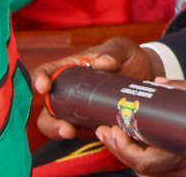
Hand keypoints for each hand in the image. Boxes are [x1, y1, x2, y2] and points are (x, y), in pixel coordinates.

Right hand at [31, 37, 163, 141]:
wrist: (147, 76)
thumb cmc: (129, 58)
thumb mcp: (122, 49)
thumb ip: (113, 53)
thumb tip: (102, 62)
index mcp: (70, 68)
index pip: (46, 72)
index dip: (38, 79)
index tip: (44, 87)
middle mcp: (68, 91)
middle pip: (47, 107)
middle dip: (49, 120)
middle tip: (64, 126)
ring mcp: (77, 110)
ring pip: (57, 124)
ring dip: (59, 131)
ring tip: (71, 132)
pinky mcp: (89, 124)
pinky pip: (79, 133)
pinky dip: (82, 136)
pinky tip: (96, 134)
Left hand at [93, 78, 185, 176]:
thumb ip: (179, 90)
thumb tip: (155, 84)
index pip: (147, 162)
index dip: (125, 149)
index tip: (113, 129)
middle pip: (143, 170)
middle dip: (119, 151)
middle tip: (105, 131)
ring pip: (148, 174)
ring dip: (127, 156)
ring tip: (114, 136)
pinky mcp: (184, 171)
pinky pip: (157, 171)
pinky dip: (141, 158)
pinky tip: (132, 143)